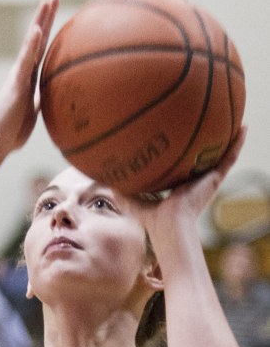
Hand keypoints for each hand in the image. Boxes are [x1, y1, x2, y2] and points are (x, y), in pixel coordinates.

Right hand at [0, 0, 58, 154]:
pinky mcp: (16, 84)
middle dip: (45, 16)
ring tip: (47, 0)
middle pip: (37, 38)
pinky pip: (25, 61)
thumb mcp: (34, 113)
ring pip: (31, 43)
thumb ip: (42, 101)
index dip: (49, 30)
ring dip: (40, 20)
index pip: (42, 49)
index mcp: (28, 78)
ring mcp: (18, 75)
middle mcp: (22, 71)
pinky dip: (31, 44)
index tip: (55, 12)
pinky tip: (37, 29)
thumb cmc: (12, 132)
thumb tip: (57, 99)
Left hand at [130, 127, 246, 242]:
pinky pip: (228, 159)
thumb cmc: (153, 220)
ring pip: (221, 156)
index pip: (183, 166)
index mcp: (179, 186)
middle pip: (204, 158)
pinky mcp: (214, 180)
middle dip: (209, 143)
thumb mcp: (133, 200)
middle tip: (213, 123)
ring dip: (230, 139)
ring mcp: (206, 180)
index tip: (184, 138)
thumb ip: (121, 190)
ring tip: (238, 120)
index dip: (185, 154)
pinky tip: (243, 128)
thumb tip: (104, 179)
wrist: (169, 226)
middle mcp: (195, 182)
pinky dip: (237, 144)